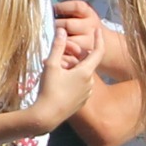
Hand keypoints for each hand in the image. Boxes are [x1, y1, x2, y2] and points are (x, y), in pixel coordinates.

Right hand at [28, 0, 101, 123]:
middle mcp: (90, 83)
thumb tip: (61, 30)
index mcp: (85, 72)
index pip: (98, 51)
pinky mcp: (81, 102)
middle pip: (86, 62)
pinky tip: (59, 80)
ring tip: (56, 66)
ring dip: (73, 67)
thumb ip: (58, 47)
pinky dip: (73, 78)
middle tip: (62, 50)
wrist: (47, 116)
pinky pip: (80, 85)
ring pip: (82, 74)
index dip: (99, 39)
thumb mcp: (51, 65)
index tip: (97, 29)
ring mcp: (87, 93)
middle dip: (76, 54)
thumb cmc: (49, 89)